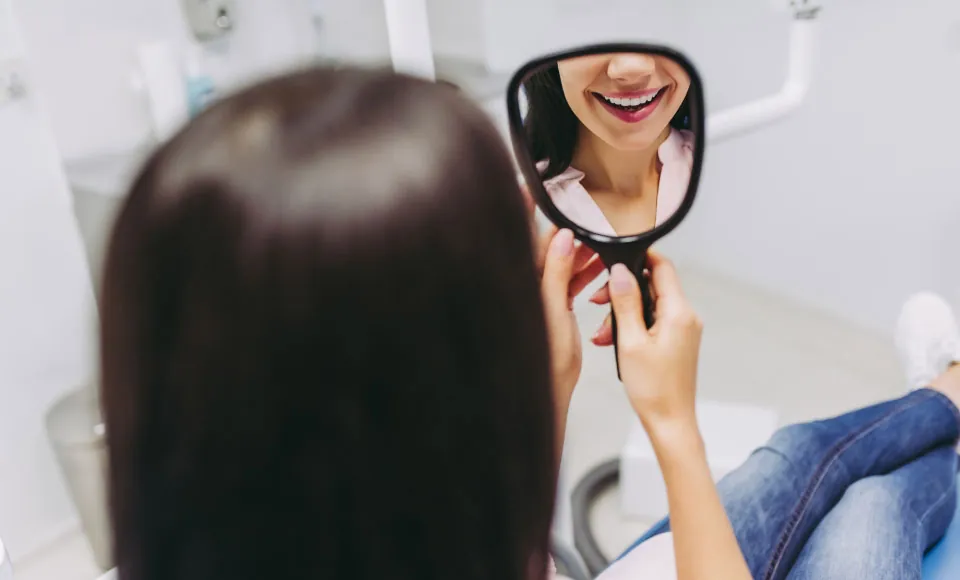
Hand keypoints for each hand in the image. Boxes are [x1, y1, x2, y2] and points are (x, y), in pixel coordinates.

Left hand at [523, 185, 605, 407]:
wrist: (547, 390)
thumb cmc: (544, 359)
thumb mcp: (553, 311)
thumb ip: (556, 272)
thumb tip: (562, 237)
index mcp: (523, 282)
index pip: (524, 239)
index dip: (524, 211)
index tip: (527, 187)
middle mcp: (529, 286)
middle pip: (544, 248)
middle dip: (564, 232)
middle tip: (582, 217)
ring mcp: (540, 296)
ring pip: (559, 264)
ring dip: (578, 252)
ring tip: (598, 241)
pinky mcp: (552, 307)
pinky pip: (567, 281)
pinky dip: (582, 273)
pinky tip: (598, 267)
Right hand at [599, 252, 702, 428]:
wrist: (670, 422)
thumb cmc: (653, 389)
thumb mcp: (630, 342)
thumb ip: (625, 302)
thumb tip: (619, 271)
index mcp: (679, 313)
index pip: (663, 266)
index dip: (639, 257)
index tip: (615, 259)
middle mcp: (686, 317)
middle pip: (652, 285)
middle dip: (622, 291)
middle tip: (597, 302)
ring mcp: (682, 329)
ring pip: (648, 305)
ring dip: (622, 313)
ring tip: (601, 334)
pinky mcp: (676, 341)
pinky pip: (651, 322)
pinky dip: (631, 326)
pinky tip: (612, 340)